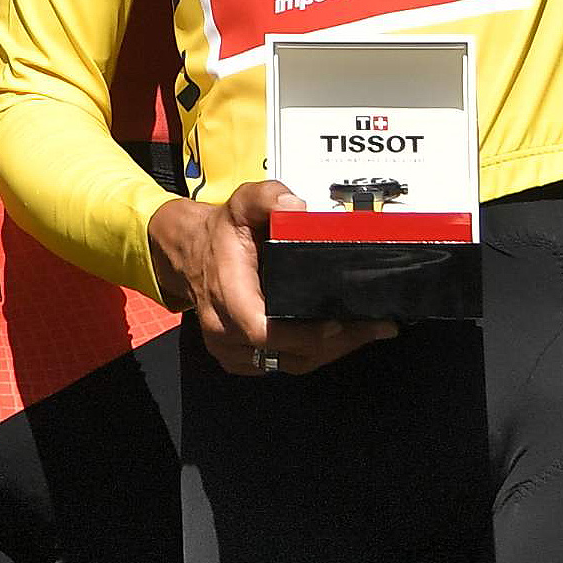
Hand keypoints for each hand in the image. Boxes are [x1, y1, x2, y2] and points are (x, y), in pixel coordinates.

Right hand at [167, 183, 397, 378]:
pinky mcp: (238, 358)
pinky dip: (311, 355)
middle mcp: (225, 329)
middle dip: (336, 343)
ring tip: (365, 332)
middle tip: (375, 326)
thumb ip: (267, 197)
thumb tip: (295, 208)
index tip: (340, 322)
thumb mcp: (242, 203)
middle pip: (287, 353)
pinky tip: (336, 340)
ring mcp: (230, 349)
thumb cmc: (219, 233)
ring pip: (288, 364)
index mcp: (226, 294)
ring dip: (329, 351)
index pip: (263, 330)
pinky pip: (280, 366)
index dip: (304, 334)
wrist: (188, 253)